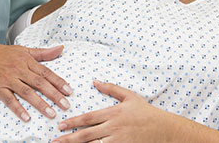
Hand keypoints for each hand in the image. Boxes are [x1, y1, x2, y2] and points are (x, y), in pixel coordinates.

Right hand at [0, 44, 71, 121]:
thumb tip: (60, 48)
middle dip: (53, 94)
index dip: (58, 81)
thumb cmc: (2, 55)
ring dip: (40, 103)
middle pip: (39, 82)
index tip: (69, 91)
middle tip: (65, 105)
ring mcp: (7, 79)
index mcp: (26, 60)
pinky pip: (9, 100)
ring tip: (51, 113)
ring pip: (26, 92)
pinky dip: (18, 108)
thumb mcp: (23, 50)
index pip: (45, 72)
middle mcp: (18, 69)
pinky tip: (27, 117)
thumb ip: (42, 53)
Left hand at [54, 80, 175, 142]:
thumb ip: (111, 88)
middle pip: (86, 134)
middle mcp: (113, 127)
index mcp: (113, 113)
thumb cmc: (146, 112)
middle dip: (69, 138)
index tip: (60, 126)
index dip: (73, 122)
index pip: (88, 118)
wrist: (164, 129)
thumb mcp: (130, 96)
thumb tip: (95, 81)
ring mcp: (118, 140)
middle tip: (55, 140)